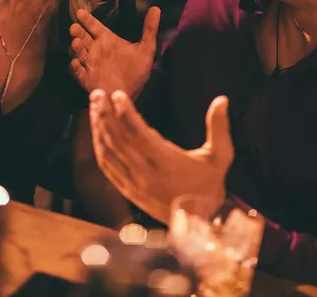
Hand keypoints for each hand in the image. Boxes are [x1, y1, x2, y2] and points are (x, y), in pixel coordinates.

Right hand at [70, 6, 160, 95]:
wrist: (132, 93)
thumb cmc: (136, 72)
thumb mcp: (146, 49)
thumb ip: (149, 29)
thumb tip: (156, 9)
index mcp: (107, 40)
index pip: (94, 26)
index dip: (87, 19)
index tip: (80, 12)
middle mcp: (96, 50)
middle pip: (82, 37)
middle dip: (77, 32)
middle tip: (75, 27)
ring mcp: (90, 64)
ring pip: (77, 53)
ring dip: (75, 48)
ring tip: (77, 43)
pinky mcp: (87, 79)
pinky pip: (78, 72)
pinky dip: (75, 67)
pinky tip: (76, 62)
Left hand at [89, 89, 233, 222]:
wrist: (199, 222)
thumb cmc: (210, 185)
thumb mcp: (220, 156)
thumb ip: (219, 127)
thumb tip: (222, 99)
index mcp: (166, 162)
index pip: (138, 133)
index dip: (125, 112)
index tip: (116, 94)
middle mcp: (145, 173)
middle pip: (117, 140)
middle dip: (104, 115)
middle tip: (97, 94)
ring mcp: (134, 184)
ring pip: (108, 153)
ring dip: (98, 129)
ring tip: (94, 107)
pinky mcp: (128, 191)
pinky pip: (107, 167)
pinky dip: (99, 148)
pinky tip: (97, 133)